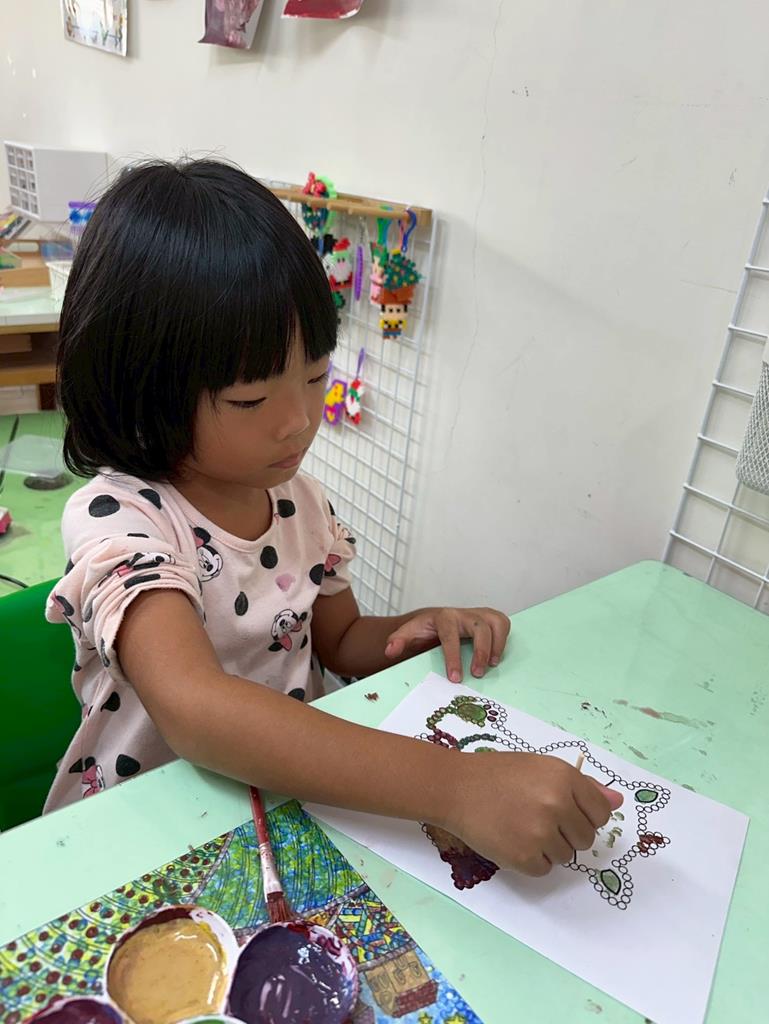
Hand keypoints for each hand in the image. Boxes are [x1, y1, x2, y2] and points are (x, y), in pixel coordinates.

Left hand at [384, 607, 510, 681]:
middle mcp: (463, 614)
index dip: (453, 657)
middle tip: (478, 674)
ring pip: (496, 622)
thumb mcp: (410, 633)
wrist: (435, 618)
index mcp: (443, 618)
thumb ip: (399, 640)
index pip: (450, 636)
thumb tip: (390, 651)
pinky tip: (496, 656)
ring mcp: (478, 613)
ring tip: (492, 665)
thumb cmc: (425, 630)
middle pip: (479, 628)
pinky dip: (503, 638)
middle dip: (480, 652)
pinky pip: (503, 623)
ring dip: (497, 645)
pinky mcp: (490, 617)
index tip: (455, 678)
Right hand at [443, 751, 623, 875]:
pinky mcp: (525, 858)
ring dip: (548, 847)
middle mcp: (557, 804)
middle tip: (536, 818)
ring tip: (520, 826)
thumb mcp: (543, 768)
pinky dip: (531, 861)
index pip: (600, 813)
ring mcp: (541, 832)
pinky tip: (512, 839)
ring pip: (566, 855)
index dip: (582, 814)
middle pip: (586, 838)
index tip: (561, 810)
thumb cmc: (499, 774)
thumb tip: (617, 801)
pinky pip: (544, 869)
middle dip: (566, 832)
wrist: (455, 788)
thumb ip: (583, 786)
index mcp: (565, 777)